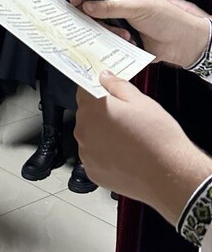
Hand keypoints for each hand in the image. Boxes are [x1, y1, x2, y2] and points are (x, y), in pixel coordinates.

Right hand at [70, 0, 209, 66]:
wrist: (182, 42)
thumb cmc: (167, 18)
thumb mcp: (137, 8)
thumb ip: (110, 7)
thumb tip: (88, 5)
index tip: (74, 4)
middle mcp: (117, 9)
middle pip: (92, 12)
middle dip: (95, 20)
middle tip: (99, 23)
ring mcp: (119, 25)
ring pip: (99, 29)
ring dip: (110, 33)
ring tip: (125, 34)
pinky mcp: (121, 41)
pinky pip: (107, 43)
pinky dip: (112, 44)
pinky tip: (126, 42)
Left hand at [76, 71, 211, 225]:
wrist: (168, 173)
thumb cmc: (157, 137)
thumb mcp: (141, 100)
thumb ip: (117, 85)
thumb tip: (105, 77)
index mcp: (93, 108)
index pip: (84, 90)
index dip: (97, 90)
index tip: (106, 92)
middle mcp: (83, 130)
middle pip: (87, 115)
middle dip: (102, 114)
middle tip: (126, 119)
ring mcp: (86, 153)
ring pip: (90, 136)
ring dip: (102, 135)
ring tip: (128, 140)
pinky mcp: (92, 171)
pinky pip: (94, 157)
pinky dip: (105, 155)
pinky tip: (125, 155)